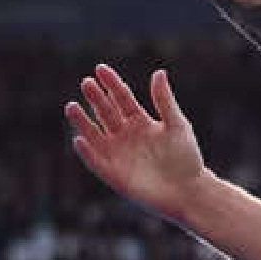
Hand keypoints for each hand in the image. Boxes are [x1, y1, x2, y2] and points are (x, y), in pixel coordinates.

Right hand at [66, 65, 209, 221]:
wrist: (188, 190)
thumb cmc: (186, 157)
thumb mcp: (177, 125)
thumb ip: (164, 101)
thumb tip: (158, 72)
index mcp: (140, 121)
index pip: (121, 98)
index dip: (111, 83)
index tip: (100, 69)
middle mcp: (125, 135)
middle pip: (106, 112)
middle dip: (96, 98)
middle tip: (86, 83)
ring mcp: (117, 153)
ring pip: (94, 133)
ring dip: (82, 121)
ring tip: (72, 106)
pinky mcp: (113, 173)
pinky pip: (95, 161)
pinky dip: (87, 152)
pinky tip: (80, 139)